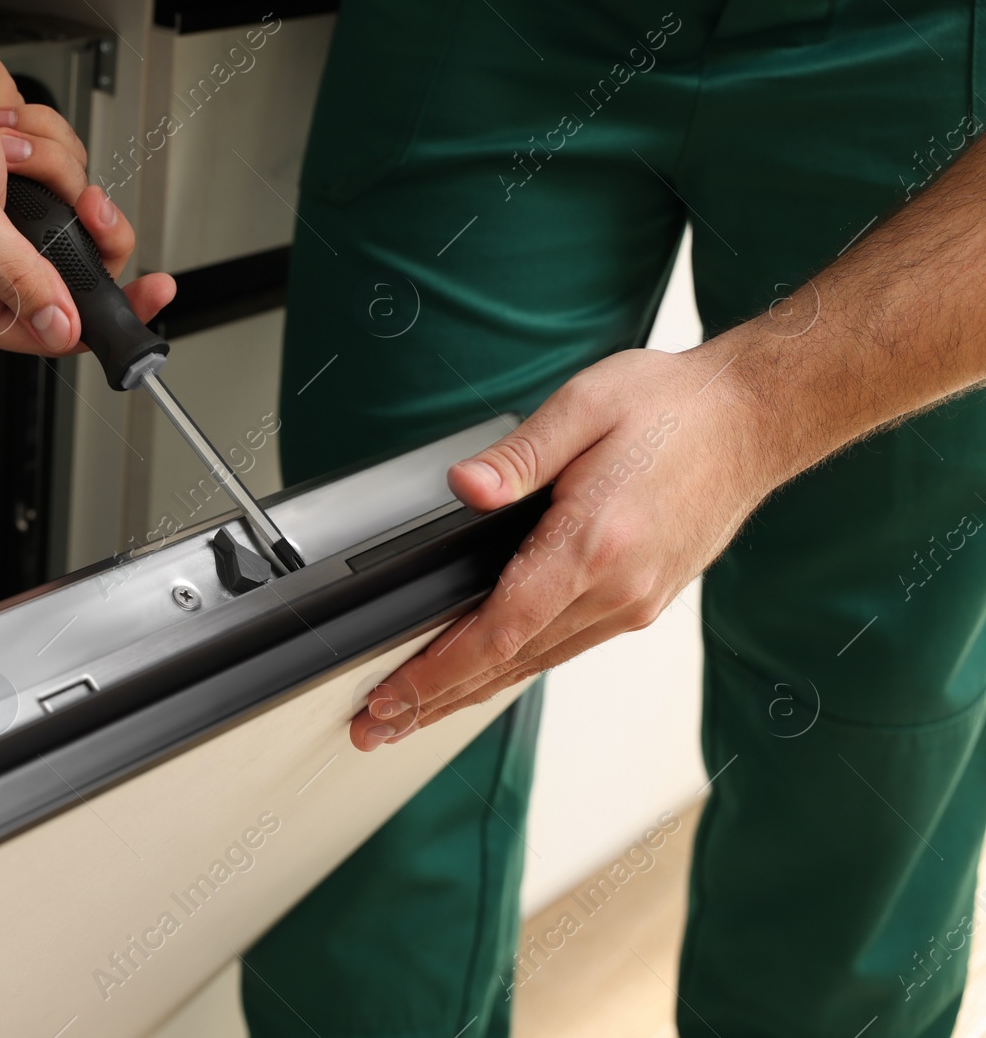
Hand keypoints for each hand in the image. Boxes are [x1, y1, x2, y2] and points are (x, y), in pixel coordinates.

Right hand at [0, 24, 174, 352]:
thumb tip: (59, 327)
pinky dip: (49, 144)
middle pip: (73, 274)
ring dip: (54, 172)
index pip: (40, 332)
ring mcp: (9, 221)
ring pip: (79, 217)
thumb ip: (16, 274)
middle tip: (90, 204)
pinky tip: (6, 133)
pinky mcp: (28, 182)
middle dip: (85, 227)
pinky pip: (72, 175)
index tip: (145, 299)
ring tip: (8, 152)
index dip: (93, 318)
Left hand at [350, 341, 783, 751]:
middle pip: (510, 664)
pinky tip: (480, 677)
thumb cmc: (675, 408)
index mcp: (596, 544)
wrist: (755, 420)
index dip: (440, 671)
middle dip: (436, 699)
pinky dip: (513, 668)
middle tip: (376, 726)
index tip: (392, 696)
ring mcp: (633, 603)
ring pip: (536, 664)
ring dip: (469, 693)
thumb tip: (465, 488)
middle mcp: (618, 589)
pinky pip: (563, 647)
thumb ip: (518, 456)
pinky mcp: (640, 602)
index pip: (501, 630)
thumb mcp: (584, 405)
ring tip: (412, 714)